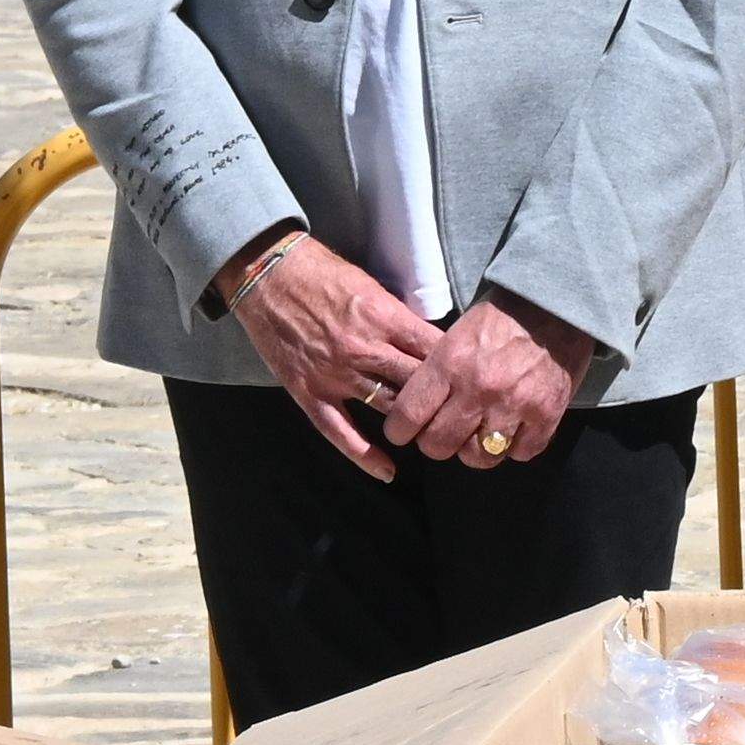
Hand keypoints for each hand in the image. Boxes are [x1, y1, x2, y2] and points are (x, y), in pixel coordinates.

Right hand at [221, 225, 441, 484]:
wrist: (268, 276)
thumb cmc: (324, 273)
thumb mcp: (374, 287)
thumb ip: (400, 318)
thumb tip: (431, 341)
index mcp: (386, 319)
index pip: (436, 352)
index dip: (460, 368)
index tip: (475, 380)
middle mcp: (365, 350)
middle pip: (418, 382)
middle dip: (445, 398)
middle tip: (465, 413)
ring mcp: (336, 375)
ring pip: (387, 406)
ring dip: (414, 422)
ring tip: (439, 438)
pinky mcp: (308, 392)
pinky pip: (339, 431)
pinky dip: (363, 454)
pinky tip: (387, 471)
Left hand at [377, 291, 597, 472]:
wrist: (556, 306)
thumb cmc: (500, 319)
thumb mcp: (455, 336)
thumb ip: (436, 374)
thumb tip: (416, 412)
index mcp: (450, 364)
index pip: (407, 417)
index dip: (400, 431)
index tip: (405, 431)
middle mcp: (479, 388)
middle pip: (439, 445)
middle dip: (437, 444)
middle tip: (446, 433)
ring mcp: (515, 404)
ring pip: (480, 457)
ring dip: (477, 450)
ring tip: (481, 436)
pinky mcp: (547, 414)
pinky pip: (522, 453)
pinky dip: (516, 447)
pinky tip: (515, 430)